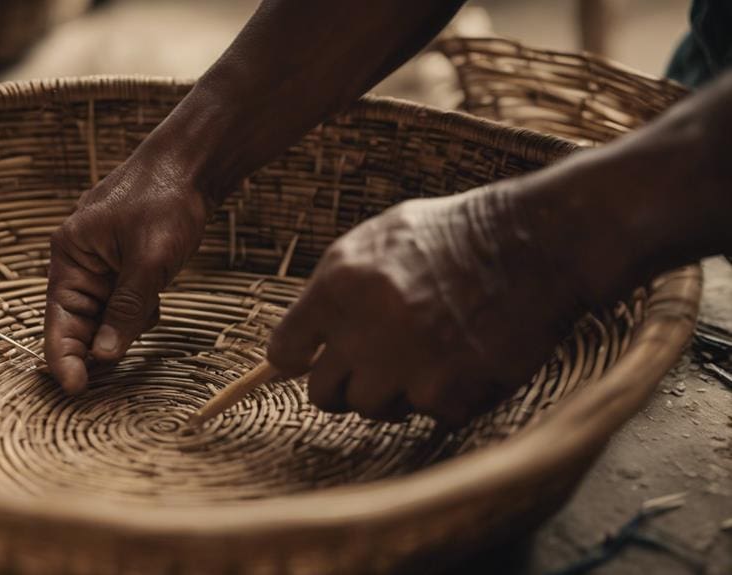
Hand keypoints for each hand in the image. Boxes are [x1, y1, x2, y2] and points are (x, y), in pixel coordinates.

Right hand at [45, 149, 208, 392]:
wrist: (192, 164)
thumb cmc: (166, 201)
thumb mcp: (149, 261)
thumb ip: (126, 310)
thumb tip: (105, 355)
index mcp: (70, 254)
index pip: (58, 319)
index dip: (65, 357)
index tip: (76, 390)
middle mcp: (79, 260)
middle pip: (80, 322)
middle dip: (97, 344)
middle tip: (111, 374)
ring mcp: (101, 262)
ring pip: (105, 315)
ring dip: (124, 324)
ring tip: (148, 307)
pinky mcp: (123, 263)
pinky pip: (123, 301)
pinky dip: (138, 309)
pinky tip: (157, 297)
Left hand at [267, 185, 585, 425]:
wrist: (533, 242)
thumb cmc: (452, 235)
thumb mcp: (376, 239)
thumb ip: (332, 289)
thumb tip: (299, 342)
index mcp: (337, 286)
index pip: (283, 352)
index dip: (300, 358)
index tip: (313, 359)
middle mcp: (363, 332)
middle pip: (323, 394)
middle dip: (346, 382)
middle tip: (377, 362)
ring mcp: (404, 367)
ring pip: (372, 409)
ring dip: (395, 390)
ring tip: (428, 352)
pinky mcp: (447, 394)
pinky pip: (426, 415)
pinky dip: (444, 396)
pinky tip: (464, 358)